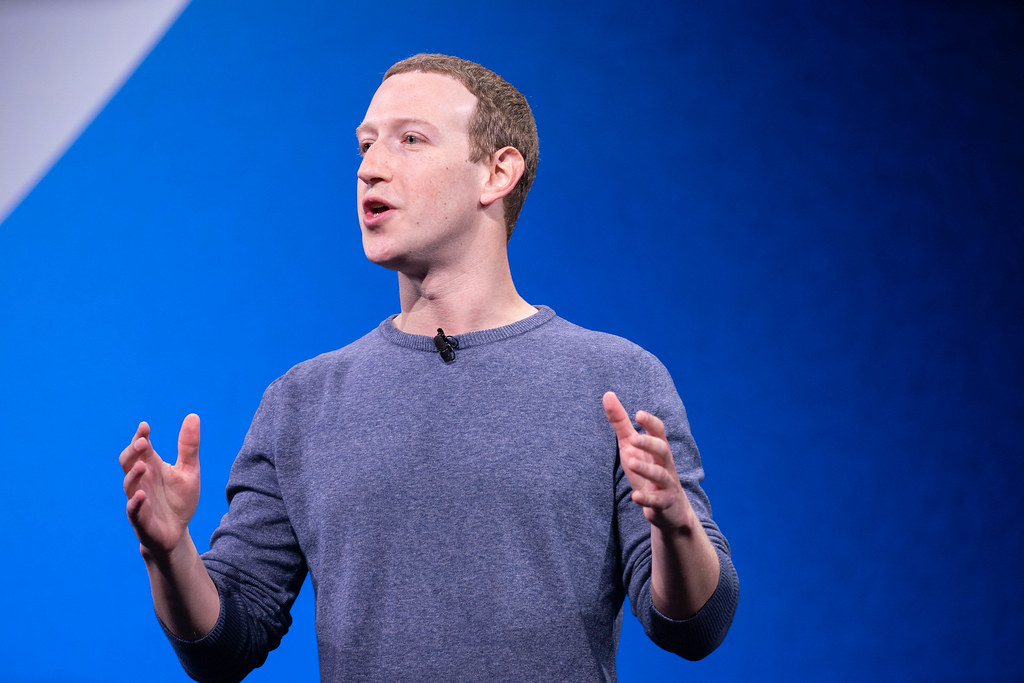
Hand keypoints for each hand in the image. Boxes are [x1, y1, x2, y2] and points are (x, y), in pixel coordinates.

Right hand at [120, 415, 201, 556]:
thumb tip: (192, 415)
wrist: (177, 531)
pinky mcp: (141, 519)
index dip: (140, 437)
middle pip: (128, 463)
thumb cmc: (179, 499)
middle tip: (143, 442)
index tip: (145, 426)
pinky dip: (135, 503)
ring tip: (143, 465)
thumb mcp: (189, 470)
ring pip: (129, 485)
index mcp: (151, 467)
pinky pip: (133, 510)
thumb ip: (189, 446)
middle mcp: (141, 481)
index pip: (140, 448)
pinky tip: (141, 495)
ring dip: (134, 475)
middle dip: (133, 452)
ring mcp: (138, 500)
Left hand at [602, 392, 693, 529]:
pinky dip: (647, 499)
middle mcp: (665, 464)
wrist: (670, 509)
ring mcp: (666, 485)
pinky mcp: (663, 504)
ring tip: (631, 462)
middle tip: (634, 439)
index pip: (659, 432)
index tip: (638, 414)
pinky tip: (636, 497)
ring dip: (647, 469)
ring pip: (661, 475)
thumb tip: (607, 394)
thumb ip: (621, 423)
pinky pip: (657, 502)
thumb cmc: (648, 471)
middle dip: (650, 444)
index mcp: (658, 449)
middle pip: (663, 450)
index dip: (650, 423)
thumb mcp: (632, 447)